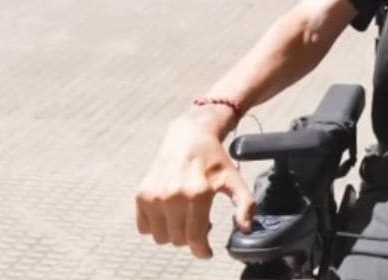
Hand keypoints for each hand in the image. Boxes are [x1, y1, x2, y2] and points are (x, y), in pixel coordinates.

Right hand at [135, 110, 254, 258]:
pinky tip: (170, 213)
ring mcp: (155, 196)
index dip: (202, 250)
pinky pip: (144, 228)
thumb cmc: (214, 159)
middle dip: (191, 238)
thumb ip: (245, 204)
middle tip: (200, 223)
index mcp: (197, 194)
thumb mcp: (234, 179)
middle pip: (178, 240)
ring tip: (186, 217)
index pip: (195, 238)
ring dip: (173, 233)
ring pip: (161, 237)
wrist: (189, 136)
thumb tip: (246, 228)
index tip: (207, 252)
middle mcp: (173, 196)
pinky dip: (156, 226)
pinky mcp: (142, 195)